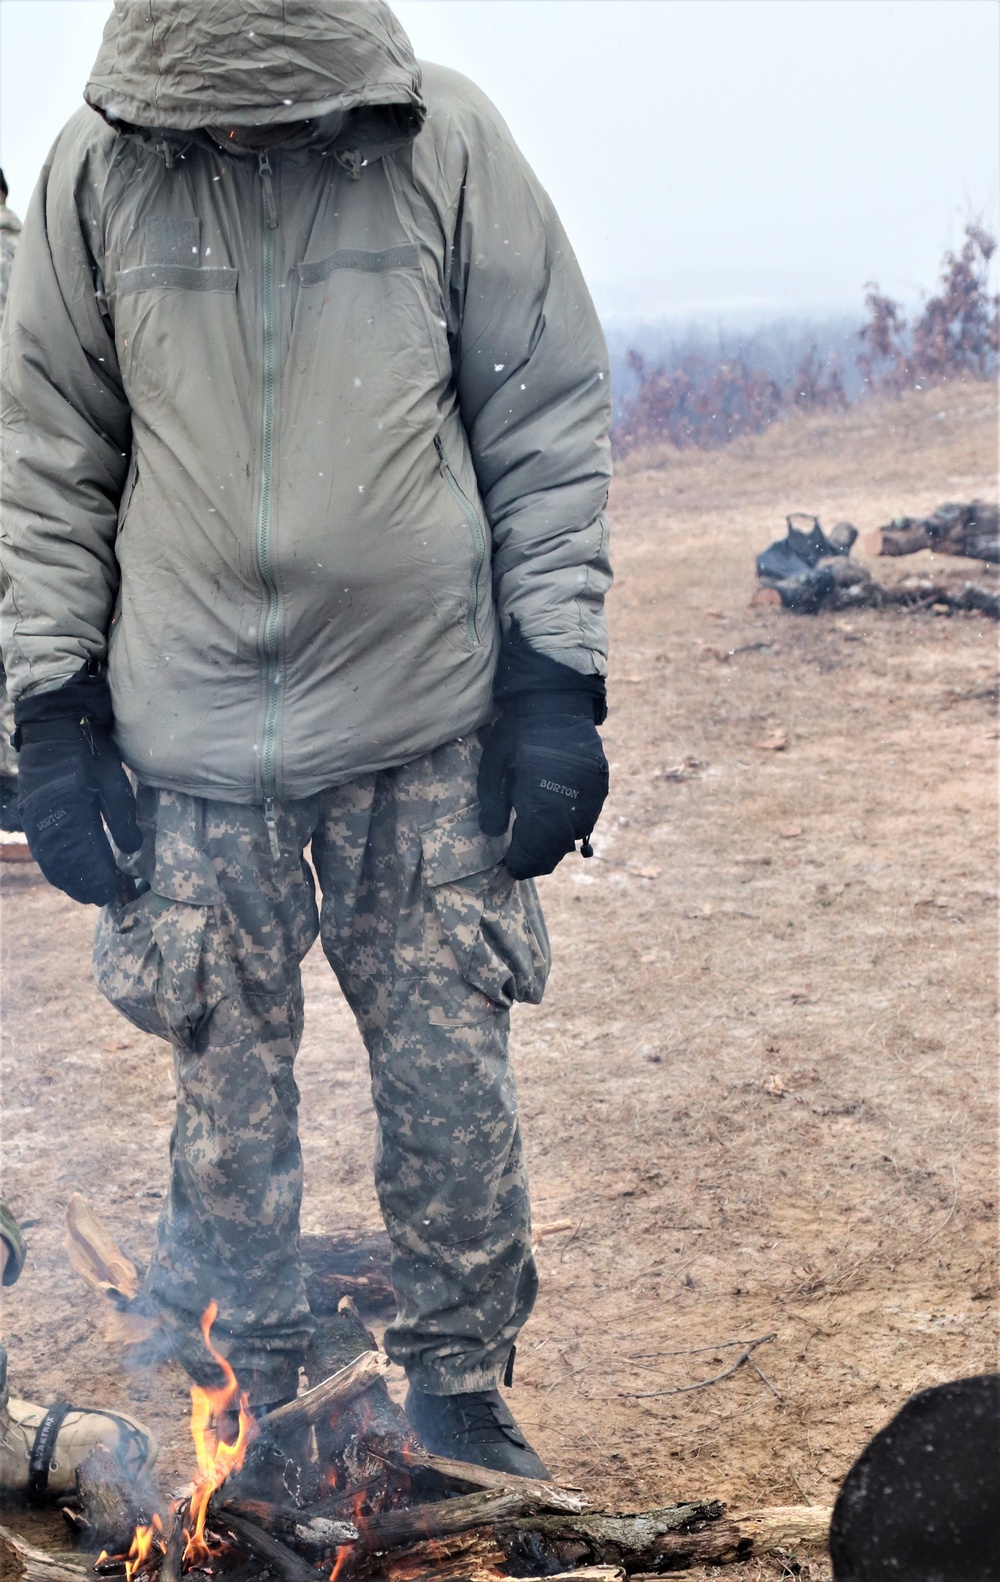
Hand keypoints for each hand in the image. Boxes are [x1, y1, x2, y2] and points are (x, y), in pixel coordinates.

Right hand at [14, 667, 140, 905]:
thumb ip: (122, 819)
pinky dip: (56, 866)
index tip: (115, 893)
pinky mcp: (30, 815)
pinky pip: (42, 850)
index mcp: (71, 812)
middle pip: (65, 867)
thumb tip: (130, 852)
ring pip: (51, 862)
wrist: (55, 726)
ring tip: (89, 891)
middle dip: (85, 885)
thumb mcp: (114, 782)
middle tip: (105, 898)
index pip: (85, 858)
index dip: (99, 879)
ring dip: (69, 880)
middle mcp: (47, 820)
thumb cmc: (91, 751)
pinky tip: (68, 873)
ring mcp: (35, 819)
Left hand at [478, 703, 608, 879]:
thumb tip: (492, 835)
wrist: (557, 700)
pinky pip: (586, 821)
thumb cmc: (517, 732)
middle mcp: (570, 802)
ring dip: (553, 845)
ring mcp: (590, 797)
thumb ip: (492, 804)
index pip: (532, 848)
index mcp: (540, 798)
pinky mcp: (600, 788)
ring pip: (572, 837)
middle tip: (519, 863)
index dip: (520, 864)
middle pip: (555, 850)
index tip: (507, 869)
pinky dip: (569, 828)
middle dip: (536, 861)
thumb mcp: (494, 766)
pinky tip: (553, 822)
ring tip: (534, 843)